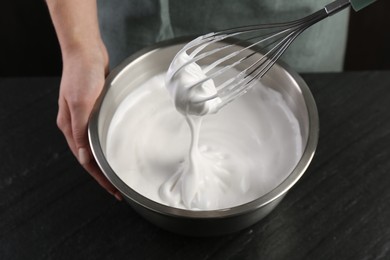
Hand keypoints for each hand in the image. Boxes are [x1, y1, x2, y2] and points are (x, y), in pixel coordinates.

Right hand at [56, 44, 121, 200]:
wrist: (85, 51)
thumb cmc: (82, 74)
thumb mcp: (81, 104)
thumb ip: (80, 131)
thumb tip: (83, 157)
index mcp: (70, 127)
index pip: (86, 161)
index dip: (99, 178)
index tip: (113, 191)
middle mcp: (76, 125)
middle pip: (90, 157)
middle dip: (103, 174)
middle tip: (118, 187)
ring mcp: (85, 116)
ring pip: (96, 145)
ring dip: (106, 159)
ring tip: (118, 171)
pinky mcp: (95, 108)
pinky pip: (101, 131)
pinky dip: (108, 142)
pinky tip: (116, 144)